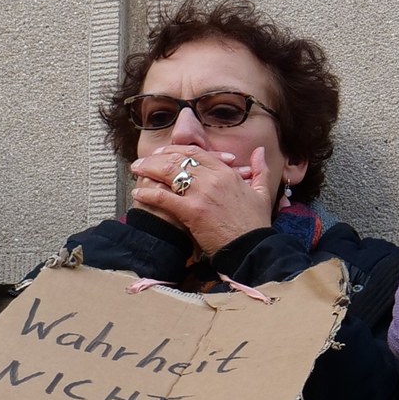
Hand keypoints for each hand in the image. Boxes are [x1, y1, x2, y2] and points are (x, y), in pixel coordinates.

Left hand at [130, 144, 279, 256]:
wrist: (252, 249)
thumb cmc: (255, 225)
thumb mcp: (262, 192)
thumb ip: (260, 169)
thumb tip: (260, 151)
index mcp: (227, 173)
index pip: (197, 152)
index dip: (176, 150)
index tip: (163, 153)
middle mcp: (213, 179)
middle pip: (178, 160)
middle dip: (157, 158)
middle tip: (144, 161)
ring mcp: (201, 194)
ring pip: (169, 173)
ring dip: (149, 170)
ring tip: (136, 171)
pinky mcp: (192, 212)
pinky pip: (164, 197)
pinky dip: (149, 193)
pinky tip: (138, 193)